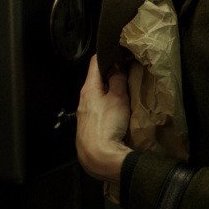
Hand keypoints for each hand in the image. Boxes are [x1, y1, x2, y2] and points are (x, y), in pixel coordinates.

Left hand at [75, 55, 131, 181]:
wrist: (99, 157)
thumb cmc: (108, 125)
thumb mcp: (118, 98)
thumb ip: (118, 81)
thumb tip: (117, 67)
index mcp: (88, 89)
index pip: (94, 63)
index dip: (106, 54)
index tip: (118, 52)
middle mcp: (82, 100)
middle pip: (95, 80)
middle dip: (109, 74)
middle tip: (126, 72)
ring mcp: (84, 115)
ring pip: (96, 96)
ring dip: (108, 92)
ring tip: (123, 92)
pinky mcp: (87, 127)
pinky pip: (97, 110)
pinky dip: (106, 105)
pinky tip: (116, 112)